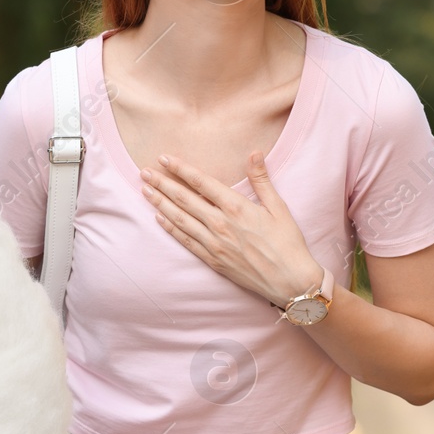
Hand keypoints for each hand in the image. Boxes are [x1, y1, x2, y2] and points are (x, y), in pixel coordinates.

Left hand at [140, 150, 321, 306]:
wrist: (290, 281)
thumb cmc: (288, 243)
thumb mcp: (279, 207)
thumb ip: (262, 179)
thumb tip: (254, 153)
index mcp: (237, 207)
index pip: (201, 183)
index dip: (181, 169)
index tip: (164, 158)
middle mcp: (220, 224)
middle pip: (184, 199)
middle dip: (162, 184)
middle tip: (143, 172)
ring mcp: (214, 244)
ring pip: (180, 219)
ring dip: (160, 203)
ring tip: (145, 191)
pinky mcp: (213, 260)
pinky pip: (186, 241)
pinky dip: (171, 228)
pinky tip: (160, 218)